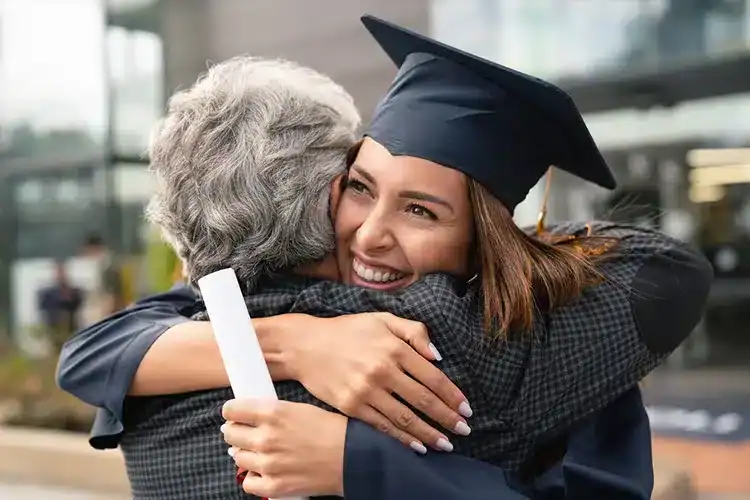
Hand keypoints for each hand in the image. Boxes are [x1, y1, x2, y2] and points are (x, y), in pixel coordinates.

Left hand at [222, 399, 345, 497]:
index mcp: (273, 413)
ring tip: (260, 451)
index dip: (232, 411)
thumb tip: (250, 417)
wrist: (352, 457)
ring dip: (246, 453)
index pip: (232, 410)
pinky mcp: (273, 485)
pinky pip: (248, 482)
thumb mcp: (300, 408)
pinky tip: (264, 471)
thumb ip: (273, 412)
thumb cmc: (332, 429)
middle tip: (245, 432)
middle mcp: (266, 437)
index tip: (235, 414)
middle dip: (236, 431)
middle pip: (230, 433)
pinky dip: (254, 477)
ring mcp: (268, 463)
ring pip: (237, 457)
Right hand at [290, 312, 471, 452]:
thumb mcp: (382, 320)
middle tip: (464, 430)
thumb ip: (413, 332)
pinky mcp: (351, 406)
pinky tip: (417, 446)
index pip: (433, 377)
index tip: (466, 408)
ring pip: (405, 418)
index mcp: (394, 348)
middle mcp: (382, 370)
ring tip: (446, 444)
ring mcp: (366, 390)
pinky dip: (402, 439)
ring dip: (430, 434)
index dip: (453, 395)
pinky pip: (382, 426)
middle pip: (424, 400)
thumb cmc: (347, 330)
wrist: (305, 345)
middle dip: (448, 418)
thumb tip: (438, 356)